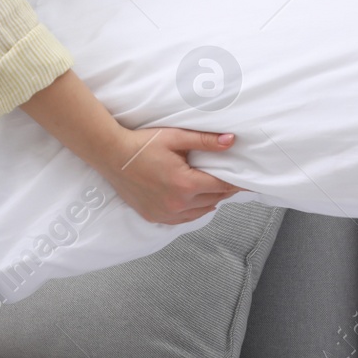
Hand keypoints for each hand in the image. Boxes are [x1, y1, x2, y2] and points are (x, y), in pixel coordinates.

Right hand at [19, 70, 243, 226]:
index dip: (236, 182)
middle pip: (213, 200)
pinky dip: (192, 211)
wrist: (111, 156)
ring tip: (214, 190)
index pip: (221, 186)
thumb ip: (205, 141)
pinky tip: (194, 202)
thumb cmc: (142, 144)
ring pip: (200, 213)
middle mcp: (177, 204)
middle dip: (223, 190)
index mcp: (186, 184)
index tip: (246, 180)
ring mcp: (165, 214)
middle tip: (230, 181)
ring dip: (209, 202)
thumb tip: (231, 141)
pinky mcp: (154, 217)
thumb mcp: (176, 138)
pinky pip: (182, 219)